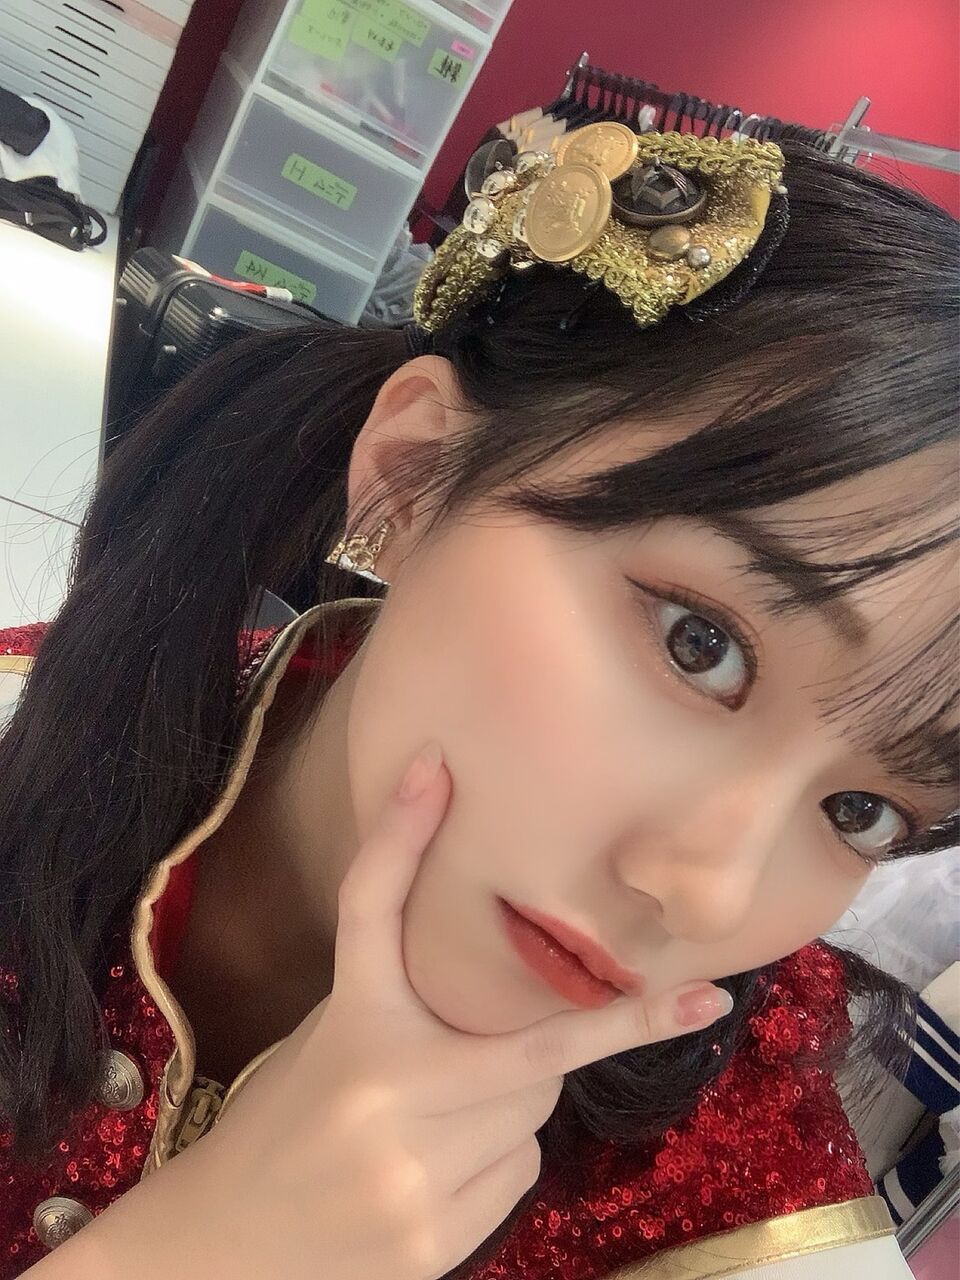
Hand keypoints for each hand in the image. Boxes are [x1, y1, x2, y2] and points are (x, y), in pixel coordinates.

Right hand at [88, 743, 733, 1279]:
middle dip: (519, 1055)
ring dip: (503, 1117)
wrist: (217, 1241)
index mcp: (367, 1036)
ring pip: (532, 1127)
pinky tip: (425, 1175)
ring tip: (422, 1129)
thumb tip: (433, 792)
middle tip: (444, 1071)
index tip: (690, 990)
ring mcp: (416, 1194)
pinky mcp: (431, 1254)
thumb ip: (395, 953)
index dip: (599, 995)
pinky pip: (516, 1184)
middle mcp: (396, 1114)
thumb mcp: (332, 1019)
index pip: (486, 991)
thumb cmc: (282, 1109)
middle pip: (534, 1063)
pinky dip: (492, 1170)